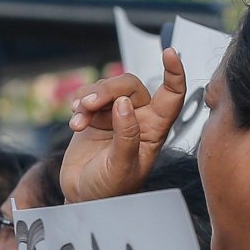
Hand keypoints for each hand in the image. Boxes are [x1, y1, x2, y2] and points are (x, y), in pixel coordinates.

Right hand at [61, 48, 186, 204]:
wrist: (83, 197)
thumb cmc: (110, 190)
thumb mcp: (121, 167)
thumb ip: (126, 136)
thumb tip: (123, 104)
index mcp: (154, 130)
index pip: (172, 95)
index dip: (175, 72)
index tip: (170, 52)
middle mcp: (138, 118)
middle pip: (130, 85)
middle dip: (107, 90)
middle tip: (87, 105)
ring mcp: (116, 115)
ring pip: (108, 87)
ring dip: (89, 99)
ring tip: (77, 118)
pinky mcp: (95, 116)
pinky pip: (89, 95)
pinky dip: (79, 103)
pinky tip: (74, 120)